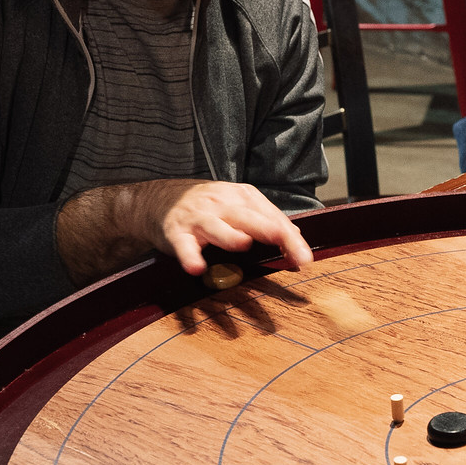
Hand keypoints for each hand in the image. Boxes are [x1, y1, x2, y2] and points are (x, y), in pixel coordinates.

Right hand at [139, 179, 312, 274]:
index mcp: (243, 198)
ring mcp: (199, 218)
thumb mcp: (239, 206)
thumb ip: (267, 220)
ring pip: (217, 227)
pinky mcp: (177, 233)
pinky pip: (184, 246)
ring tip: (243, 244)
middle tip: (290, 248)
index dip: (290, 239)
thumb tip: (295, 237)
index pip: (272, 218)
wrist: (160, 199)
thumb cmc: (209, 207)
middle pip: (251, 219)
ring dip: (230, 236)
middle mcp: (223, 205)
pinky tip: (196, 267)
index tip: (305, 259)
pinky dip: (189, 256)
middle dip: (272, 233)